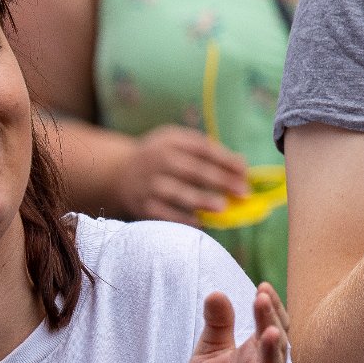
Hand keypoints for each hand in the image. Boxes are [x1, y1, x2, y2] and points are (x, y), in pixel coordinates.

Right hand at [118, 126, 250, 224]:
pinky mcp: (141, 205)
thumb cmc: (162, 156)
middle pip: (194, 171)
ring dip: (201, 200)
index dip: (226, 160)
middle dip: (221, 181)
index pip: (203, 150)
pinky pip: (164, 214)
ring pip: (177, 193)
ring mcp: (148, 184)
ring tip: (223, 206)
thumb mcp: (178, 142)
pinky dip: (182, 219)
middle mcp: (157, 161)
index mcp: (171, 141)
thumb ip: (207, 149)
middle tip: (244, 192)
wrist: (118, 173)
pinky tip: (201, 221)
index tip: (245, 171)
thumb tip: (241, 165)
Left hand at [178, 285, 288, 362]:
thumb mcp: (207, 359)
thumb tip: (216, 292)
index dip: (270, 308)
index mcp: (256, 357)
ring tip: (268, 332)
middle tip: (262, 299)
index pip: (272, 327)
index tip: (262, 287)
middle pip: (275, 345)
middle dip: (271, 321)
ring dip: (273, 354)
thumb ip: (217, 329)